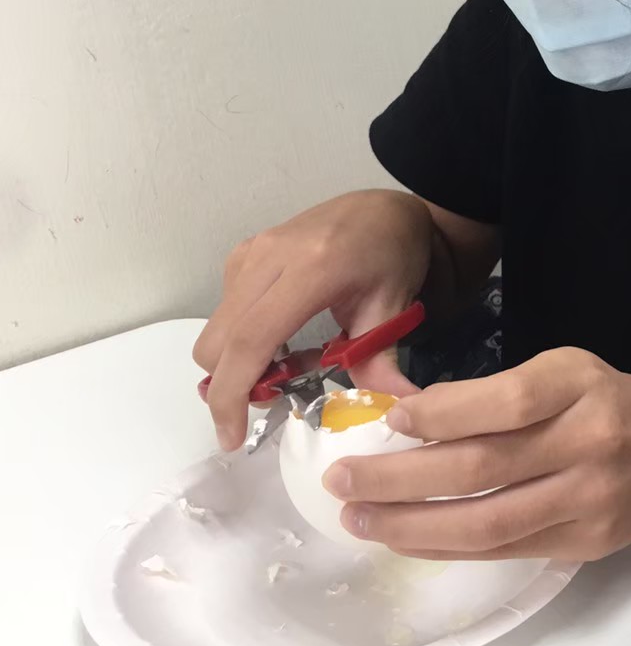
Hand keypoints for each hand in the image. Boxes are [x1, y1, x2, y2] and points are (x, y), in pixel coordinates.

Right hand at [194, 190, 434, 450]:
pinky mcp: (244, 253)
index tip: (231, 436)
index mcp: (310, 269)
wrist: (384, 209)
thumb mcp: (394, 307)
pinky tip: (283, 338)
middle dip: (232, 385)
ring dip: (239, 362)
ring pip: (217, 329)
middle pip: (219, 340)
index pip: (252, 340)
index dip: (233, 393)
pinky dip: (243, 337)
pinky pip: (226, 310)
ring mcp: (251, 252)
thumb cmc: (394, 253)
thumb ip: (382, 362)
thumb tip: (397, 408)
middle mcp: (269, 257)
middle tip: (279, 398)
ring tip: (289, 365)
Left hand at [322, 348, 630, 562]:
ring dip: (412, 524)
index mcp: (582, 386)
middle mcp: (590, 442)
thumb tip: (411, 420)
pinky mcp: (584, 543)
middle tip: (342, 479)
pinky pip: (503, 550)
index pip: (510, 402)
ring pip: (488, 522)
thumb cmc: (610, 405)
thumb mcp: (568, 372)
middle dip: (402, 477)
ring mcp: (590, 499)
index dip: (446, 413)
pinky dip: (446, 547)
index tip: (391, 420)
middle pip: (485, 467)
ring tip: (358, 518)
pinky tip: (405, 537)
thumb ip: (503, 393)